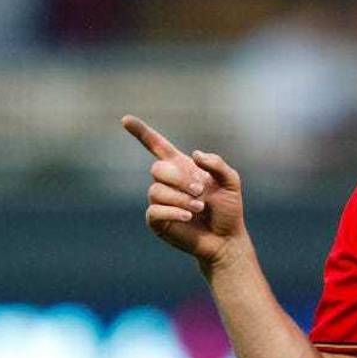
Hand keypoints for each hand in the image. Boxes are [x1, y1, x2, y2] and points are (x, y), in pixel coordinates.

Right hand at [122, 114, 247, 266]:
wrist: (226, 238)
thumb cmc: (228, 209)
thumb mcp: (231, 182)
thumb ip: (217, 164)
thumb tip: (194, 155)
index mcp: (182, 167)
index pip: (156, 146)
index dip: (141, 132)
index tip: (125, 119)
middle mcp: (167, 182)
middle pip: (158, 169)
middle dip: (180, 179)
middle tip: (201, 191)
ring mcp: (159, 201)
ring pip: (156, 191)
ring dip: (181, 198)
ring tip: (200, 207)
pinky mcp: (156, 221)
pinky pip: (155, 210)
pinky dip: (173, 211)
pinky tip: (188, 216)